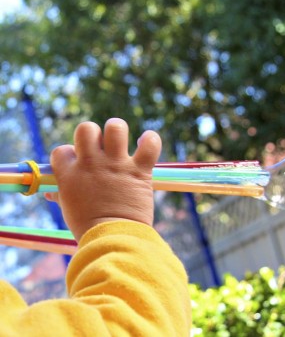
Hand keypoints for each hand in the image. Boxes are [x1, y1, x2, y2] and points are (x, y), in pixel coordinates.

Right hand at [45, 118, 161, 241]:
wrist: (113, 240)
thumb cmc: (90, 229)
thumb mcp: (69, 210)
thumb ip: (62, 196)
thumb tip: (52, 194)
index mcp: (69, 174)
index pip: (62, 150)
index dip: (70, 154)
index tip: (78, 163)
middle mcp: (91, 164)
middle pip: (86, 129)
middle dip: (94, 134)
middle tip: (102, 149)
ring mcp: (115, 165)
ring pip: (115, 127)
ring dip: (118, 130)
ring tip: (121, 142)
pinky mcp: (138, 170)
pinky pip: (149, 144)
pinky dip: (150, 140)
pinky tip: (146, 143)